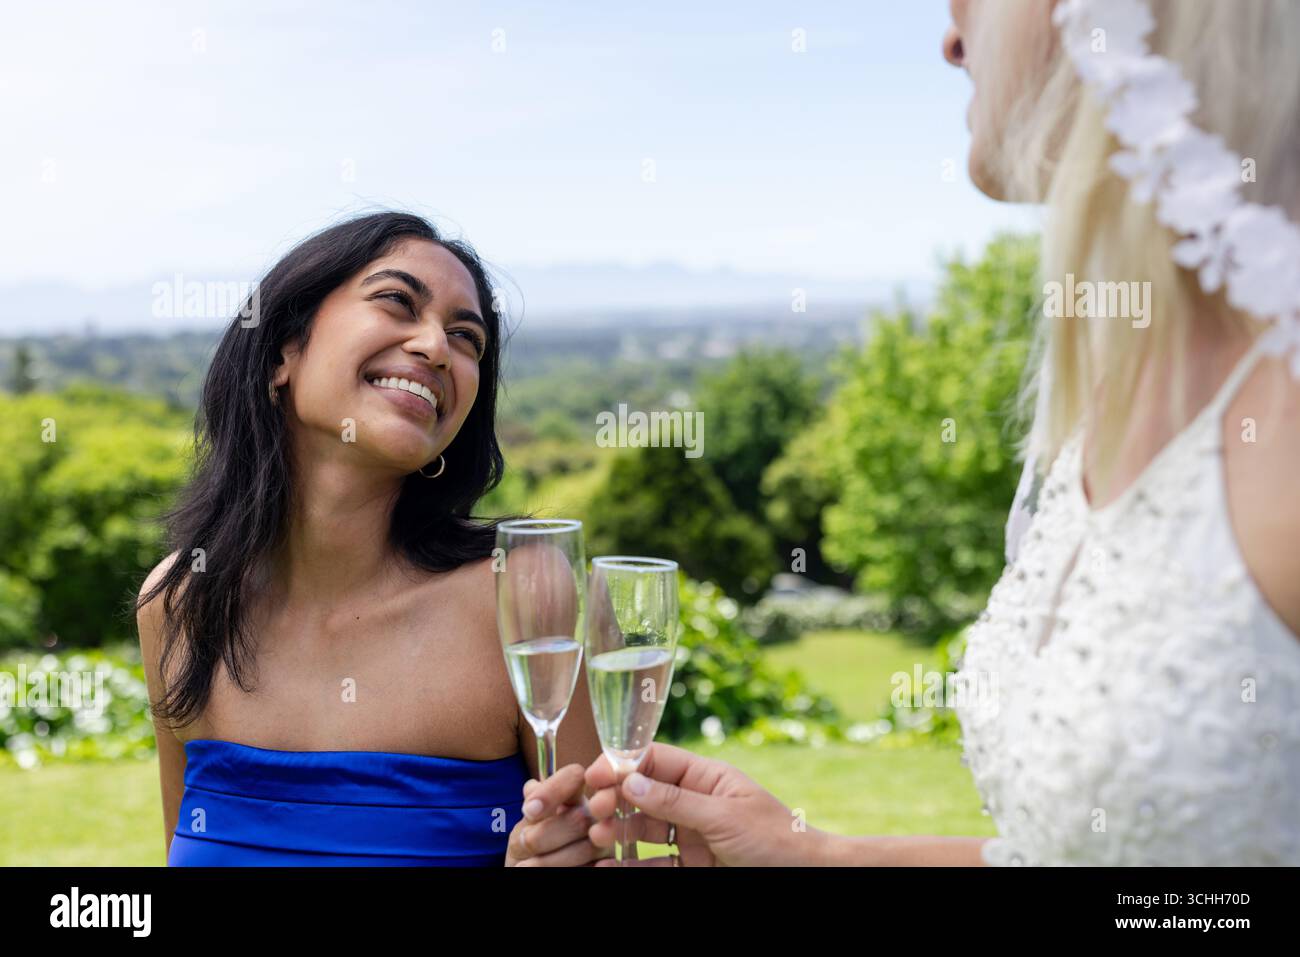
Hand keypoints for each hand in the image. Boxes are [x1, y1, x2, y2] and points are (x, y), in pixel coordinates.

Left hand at [505, 763, 611, 865]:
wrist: (531, 872)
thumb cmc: (529, 849)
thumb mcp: (524, 827)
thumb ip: (532, 807)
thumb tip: (532, 788)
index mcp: (574, 796)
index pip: (574, 776)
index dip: (553, 790)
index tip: (529, 811)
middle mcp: (595, 815)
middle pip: (579, 817)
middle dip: (545, 834)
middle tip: (524, 843)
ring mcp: (606, 841)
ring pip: (588, 848)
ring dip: (551, 860)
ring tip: (526, 866)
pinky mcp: (610, 864)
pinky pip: (603, 867)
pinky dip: (584, 869)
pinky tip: (568, 873)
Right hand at [585, 743, 811, 866]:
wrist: (807, 877)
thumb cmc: (776, 840)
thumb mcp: (723, 817)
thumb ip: (675, 801)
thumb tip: (630, 780)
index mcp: (706, 777)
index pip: (655, 761)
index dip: (622, 764)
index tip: (594, 776)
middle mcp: (695, 802)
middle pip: (644, 795)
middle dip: (616, 801)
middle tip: (595, 813)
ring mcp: (692, 835)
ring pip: (644, 829)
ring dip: (618, 832)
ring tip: (598, 838)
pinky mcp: (692, 865)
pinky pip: (654, 863)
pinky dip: (631, 864)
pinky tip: (610, 866)